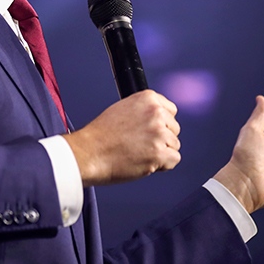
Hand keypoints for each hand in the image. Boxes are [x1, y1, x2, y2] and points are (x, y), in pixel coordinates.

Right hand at [64, 90, 180, 186]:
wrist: (89, 152)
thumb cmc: (101, 135)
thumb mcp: (124, 109)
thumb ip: (145, 110)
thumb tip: (162, 119)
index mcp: (148, 98)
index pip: (171, 110)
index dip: (162, 123)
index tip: (151, 130)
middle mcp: (156, 113)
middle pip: (174, 128)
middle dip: (162, 139)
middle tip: (141, 144)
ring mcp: (158, 133)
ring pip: (174, 145)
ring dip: (161, 152)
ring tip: (140, 153)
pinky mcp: (158, 153)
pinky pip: (174, 159)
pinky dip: (163, 165)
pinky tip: (146, 163)